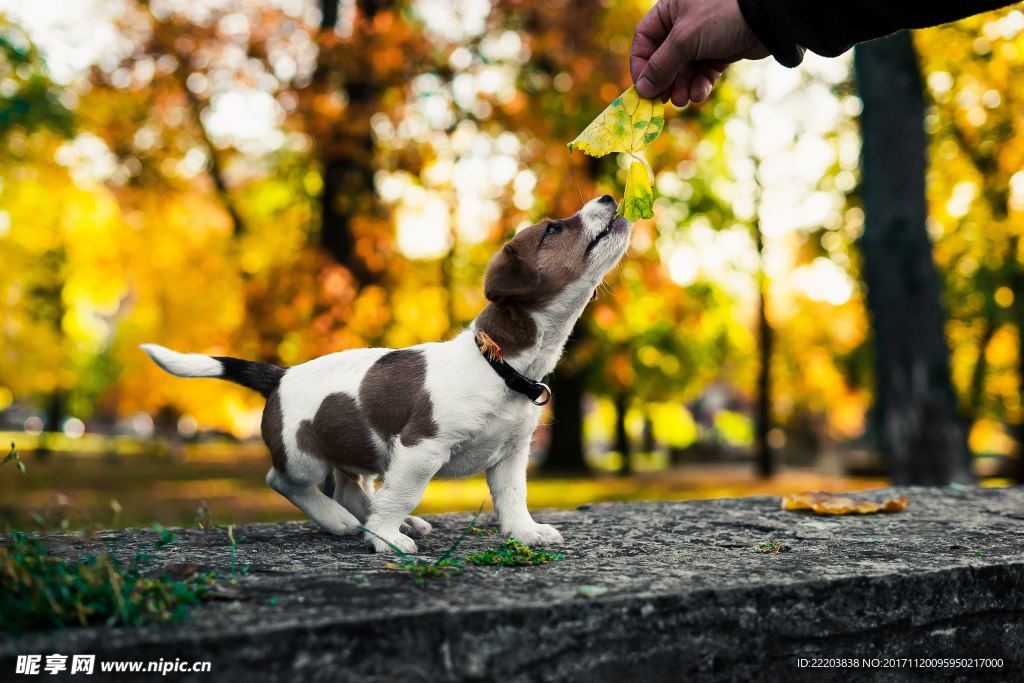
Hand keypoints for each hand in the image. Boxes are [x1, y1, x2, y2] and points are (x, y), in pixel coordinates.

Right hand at [631, 0, 768, 105]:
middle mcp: (684, 23)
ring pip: (684, 69)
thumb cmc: (721, 16)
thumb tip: (641, 89)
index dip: (640, 65)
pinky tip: (700, 94)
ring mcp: (703, 38)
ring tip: (684, 100)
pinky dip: (700, 84)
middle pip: (664, 58)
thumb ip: (660, 66)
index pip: (644, 40)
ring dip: (682, 87)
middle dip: (665, 81)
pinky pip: (703, 72)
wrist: (766, 18)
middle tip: (663, 101)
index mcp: (670, 10)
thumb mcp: (684, 40)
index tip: (642, 88)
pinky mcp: (721, 51)